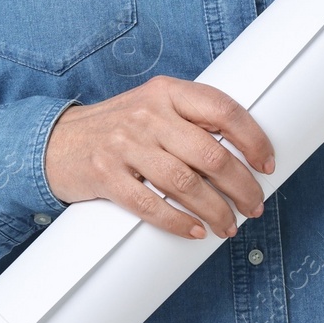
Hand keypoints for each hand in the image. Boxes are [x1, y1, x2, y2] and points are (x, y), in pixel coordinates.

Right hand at [43, 75, 275, 240]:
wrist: (57, 141)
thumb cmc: (119, 127)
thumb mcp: (154, 107)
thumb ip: (190, 120)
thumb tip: (242, 152)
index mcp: (167, 92)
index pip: (223, 110)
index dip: (252, 138)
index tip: (266, 164)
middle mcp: (148, 114)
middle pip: (210, 154)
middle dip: (241, 186)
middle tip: (254, 205)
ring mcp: (125, 144)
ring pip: (185, 183)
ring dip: (215, 210)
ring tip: (229, 225)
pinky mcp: (106, 175)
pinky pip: (150, 206)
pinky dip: (179, 222)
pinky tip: (195, 230)